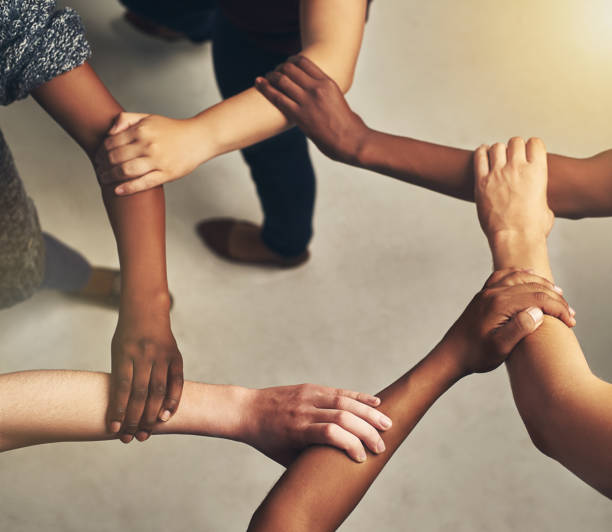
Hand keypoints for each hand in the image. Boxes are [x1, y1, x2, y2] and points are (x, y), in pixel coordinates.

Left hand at [95, 113, 203, 194]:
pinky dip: (128, 188)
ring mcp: (158, 161)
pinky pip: (143, 183)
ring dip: (110, 176)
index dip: (101, 151)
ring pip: (126, 171)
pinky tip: (118, 190)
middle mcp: (148, 145)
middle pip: (116, 157)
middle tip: (98, 170)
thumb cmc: (173, 130)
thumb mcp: (149, 118)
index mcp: (142, 130)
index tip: (97, 157)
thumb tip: (109, 131)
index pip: (112, 142)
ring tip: (104, 179)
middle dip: (102, 165)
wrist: (199, 138)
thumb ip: (127, 119)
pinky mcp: (167, 174)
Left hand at [108, 307, 183, 442]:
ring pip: (158, 391)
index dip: (118, 411)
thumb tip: (121, 410)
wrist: (147, 310)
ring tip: (146, 432)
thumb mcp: (117, 351)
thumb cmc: (128, 335)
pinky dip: (172, 401)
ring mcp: (162, 355)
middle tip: (130, 437)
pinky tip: (165, 416)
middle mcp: (144, 354)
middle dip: (135, 418)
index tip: (114, 430)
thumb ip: (121, 376)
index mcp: (125, 353)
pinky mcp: (176, 356)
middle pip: (140, 393)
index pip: (122, 388)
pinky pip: (176, 382)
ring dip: (152, 415)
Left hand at [240, 383, 391, 465]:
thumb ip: (311, 457)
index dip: (350, 445)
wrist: (247, 411)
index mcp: (296, 430)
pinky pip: (338, 391)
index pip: (329, 434)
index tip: (362, 458)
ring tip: (386, 423)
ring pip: (343, 401)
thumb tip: (338, 468)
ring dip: (368, 412)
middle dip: (366, 431)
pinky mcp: (310, 388)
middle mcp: (303, 411)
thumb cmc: (267, 440)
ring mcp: (308, 396)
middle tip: (382, 445)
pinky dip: (358, 397)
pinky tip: (375, 403)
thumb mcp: (286, 456)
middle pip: (341, 417)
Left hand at [254, 55, 369, 163]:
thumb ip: (327, 95)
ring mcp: (307, 101)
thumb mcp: (338, 102)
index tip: (285, 65)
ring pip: (282, 80)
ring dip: (270, 76)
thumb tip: (322, 99)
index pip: (304, 62)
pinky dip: (265, 89)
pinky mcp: (299, 115)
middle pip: (291, 68)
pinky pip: (277, 97)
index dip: (291, 61)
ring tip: (264, 78)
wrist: (352, 140)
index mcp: (328, 82)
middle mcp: (316, 88)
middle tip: (273, 73)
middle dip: (279, 68)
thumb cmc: (348, 126)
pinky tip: (258, 83)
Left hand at [443, 268, 575, 374]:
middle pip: (532, 286)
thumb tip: (538, 312)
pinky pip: (504, 276)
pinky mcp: (483, 295)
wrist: (451, 355)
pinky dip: (520, 274)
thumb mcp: (499, 348)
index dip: (559, 308)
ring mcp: (486, 292)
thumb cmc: (476, 355)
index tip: (571, 322)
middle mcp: (493, 292)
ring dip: (540, 284)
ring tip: (557, 293)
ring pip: (519, 278)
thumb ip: (519, 328)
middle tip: (570, 313)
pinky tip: (529, 277)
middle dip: (555, 298)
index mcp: (499, 303)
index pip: (538, 298)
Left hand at [474, 137, 553, 242]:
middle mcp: (518, 168)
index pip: (535, 143)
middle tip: (510, 156)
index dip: (531, 147)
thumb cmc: (533, 228)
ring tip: (496, 158)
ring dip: (497, 151)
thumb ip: (539, 196)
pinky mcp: (482, 182)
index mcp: (538, 171)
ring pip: (497, 147)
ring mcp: (498, 174)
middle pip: (515, 142)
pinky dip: (481, 153)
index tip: (527, 153)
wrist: (515, 238)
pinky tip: (482, 154)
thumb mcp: (546, 207)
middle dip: (513, 148)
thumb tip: (537, 201)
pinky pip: (479, 157)